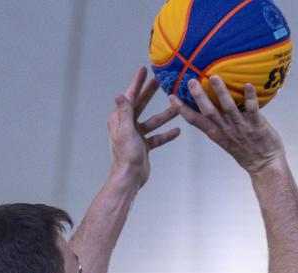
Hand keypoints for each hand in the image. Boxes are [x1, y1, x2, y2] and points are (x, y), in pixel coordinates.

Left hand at [109, 67, 180, 186]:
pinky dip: (166, 134)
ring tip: (178, 106)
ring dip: (165, 115)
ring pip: (152, 121)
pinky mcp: (144, 146)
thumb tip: (120, 94)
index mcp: (120, 119)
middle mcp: (127, 125)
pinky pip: (157, 137)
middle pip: (141, 105)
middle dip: (150, 92)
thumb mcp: (126, 130)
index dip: (137, 83)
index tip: (144, 70)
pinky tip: (177, 130)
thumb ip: (125, 112)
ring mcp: (136, 135)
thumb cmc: (126, 154)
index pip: (130, 97)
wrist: (129, 177)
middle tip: (161, 80)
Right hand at [171, 76, 284, 174]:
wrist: (265, 166)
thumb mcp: (226, 141)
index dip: (182, 109)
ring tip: (214, 77)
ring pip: (228, 108)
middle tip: (191, 81)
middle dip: (199, 97)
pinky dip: (250, 97)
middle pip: (209, 112)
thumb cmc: (246, 152)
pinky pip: (252, 109)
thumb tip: (210, 108)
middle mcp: (226, 130)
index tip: (171, 97)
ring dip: (221, 93)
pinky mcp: (257, 125)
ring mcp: (241, 127)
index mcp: (217, 134)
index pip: (195, 121)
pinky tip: (248, 84)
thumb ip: (218, 125)